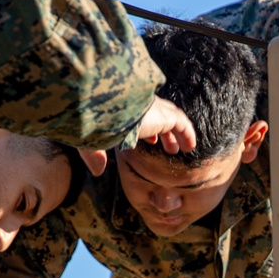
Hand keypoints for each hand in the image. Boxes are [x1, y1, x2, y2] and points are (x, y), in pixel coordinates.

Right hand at [77, 97, 196, 176]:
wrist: (97, 105)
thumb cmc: (88, 120)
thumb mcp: (89, 140)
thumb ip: (93, 154)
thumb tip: (97, 172)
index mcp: (123, 108)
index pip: (140, 118)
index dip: (147, 130)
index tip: (150, 140)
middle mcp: (139, 105)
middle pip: (158, 116)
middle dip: (163, 132)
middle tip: (169, 147)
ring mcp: (153, 109)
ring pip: (171, 118)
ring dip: (176, 134)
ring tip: (180, 149)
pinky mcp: (163, 116)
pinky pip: (181, 124)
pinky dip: (187, 134)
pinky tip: (190, 147)